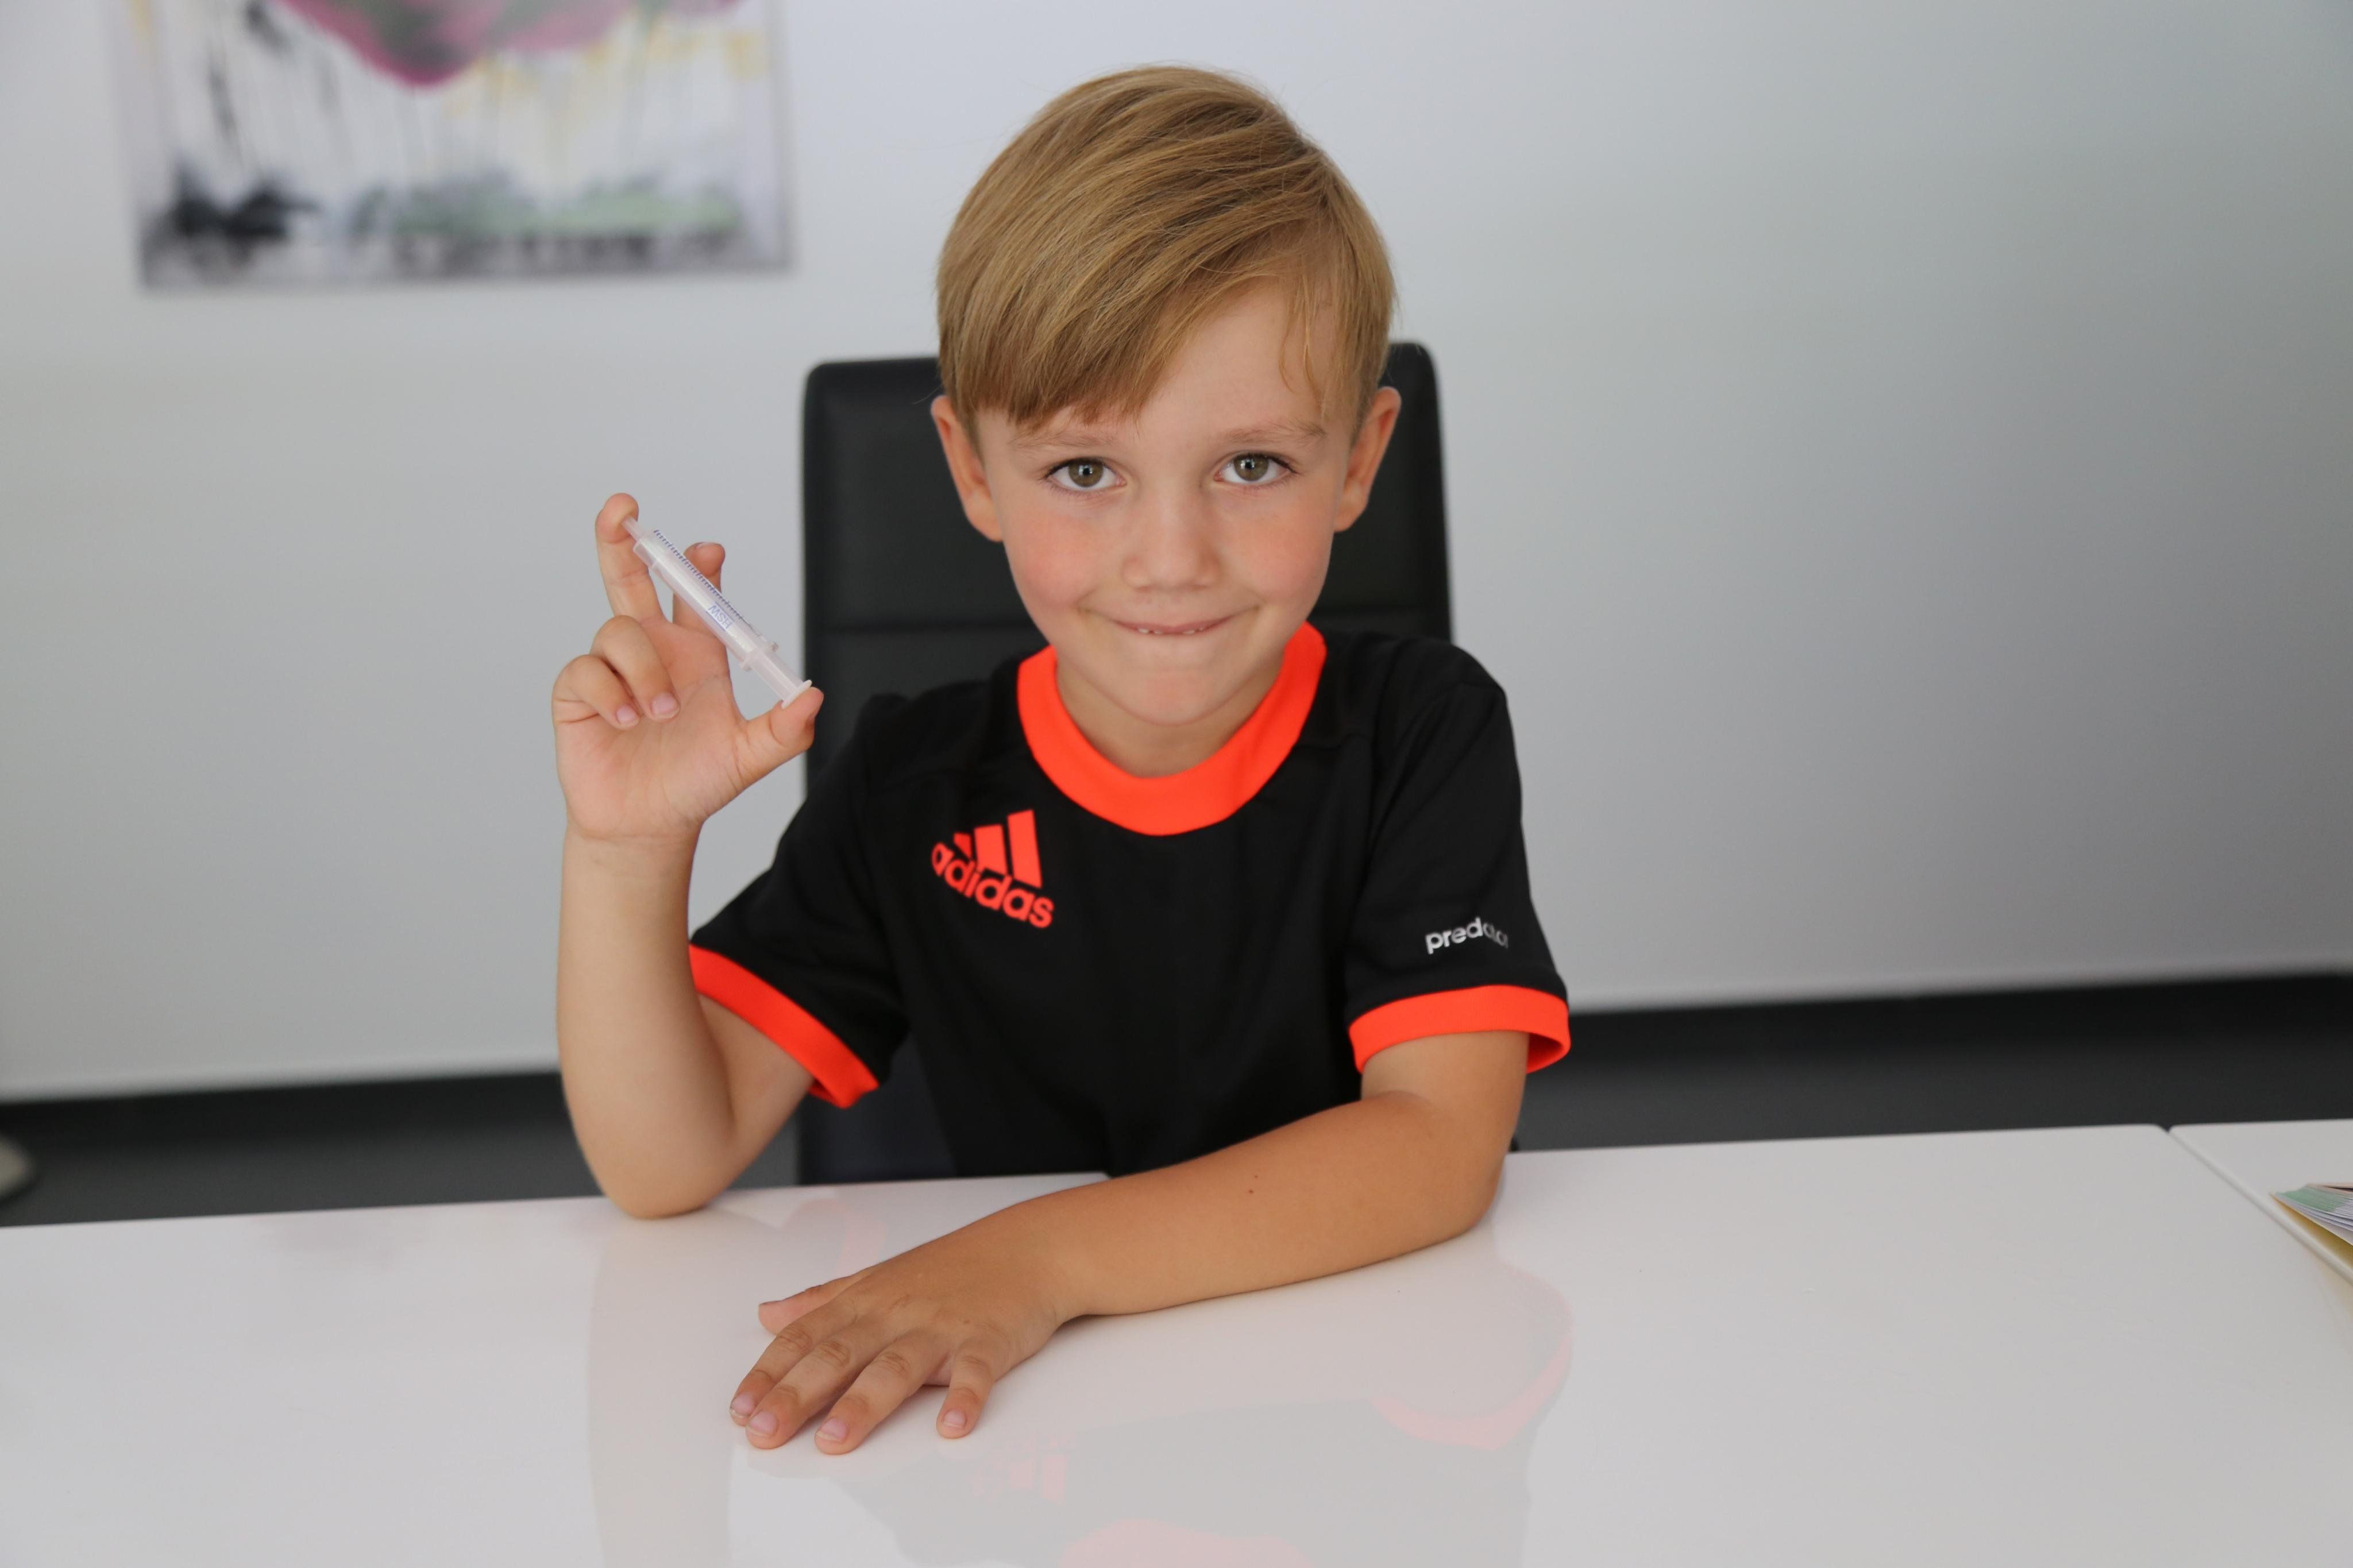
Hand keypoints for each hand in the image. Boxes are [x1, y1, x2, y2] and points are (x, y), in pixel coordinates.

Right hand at [552, 493, 821, 846]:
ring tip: (656, 714)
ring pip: (618, 629)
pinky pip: (586, 669)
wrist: (649, 824)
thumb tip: (814, 697)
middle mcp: (653, 649)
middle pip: (633, 577)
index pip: (697, 594)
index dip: (702, 567)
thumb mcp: (749, 757)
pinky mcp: (578, 692)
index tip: (711, 552)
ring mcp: (613, 667)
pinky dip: (608, 691)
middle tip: (623, 506)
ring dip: (642, 668)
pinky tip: (625, 720)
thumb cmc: (697, 781)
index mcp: (697, 652)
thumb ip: (785, 730)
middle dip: (624, 538)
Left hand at [729, 1217, 1075, 1453]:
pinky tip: (952, 1425)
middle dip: (798, 1394)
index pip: (806, 1337)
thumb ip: (821, 1300)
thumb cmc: (952, 1268)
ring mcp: (942, 1328)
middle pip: (840, 1355)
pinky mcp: (988, 1343)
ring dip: (865, 1404)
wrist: (1027, 1249)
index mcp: (866, 1301)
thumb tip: (767, 1315)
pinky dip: (965, 1398)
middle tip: (766, 1432)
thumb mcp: (877, 1278)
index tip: (741, 1410)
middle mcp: (896, 1314)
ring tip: (835, 1440)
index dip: (771, 1373)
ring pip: (897, 1366)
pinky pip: (976, 1373)